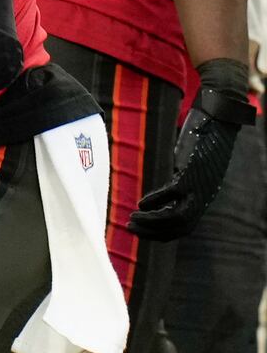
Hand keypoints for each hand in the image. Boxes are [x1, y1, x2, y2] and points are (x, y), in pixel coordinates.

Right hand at [128, 60, 255, 240]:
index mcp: (204, 195)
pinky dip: (156, 202)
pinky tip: (141, 203)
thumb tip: (172, 177)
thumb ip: (185, 174)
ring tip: (132, 220)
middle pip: (179, 227)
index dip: (163, 233)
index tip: (143, 231)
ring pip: (176, 217)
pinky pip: (173, 195)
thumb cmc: (206, 137)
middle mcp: (204, 196)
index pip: (184, 227)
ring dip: (152, 222)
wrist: (220, 118)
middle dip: (154, 233)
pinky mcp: (192, 174)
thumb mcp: (194, 163)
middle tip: (132, 229)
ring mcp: (199, 186)